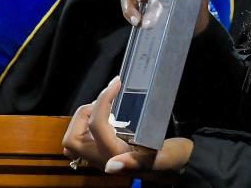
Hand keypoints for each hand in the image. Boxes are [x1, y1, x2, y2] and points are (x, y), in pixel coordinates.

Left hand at [62, 77, 192, 176]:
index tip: (117, 83)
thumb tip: (110, 167)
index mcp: (115, 157)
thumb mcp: (166, 159)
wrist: (177, 166)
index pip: (96, 125)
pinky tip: (108, 114)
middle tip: (106, 100)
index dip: (103, 100)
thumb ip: (140, 163)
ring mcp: (100, 157)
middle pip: (72, 138)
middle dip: (84, 113)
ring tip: (107, 105)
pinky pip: (83, 139)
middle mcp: (102, 159)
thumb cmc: (173, 159)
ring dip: (84, 118)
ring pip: (74, 139)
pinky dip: (88, 124)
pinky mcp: (103, 152)